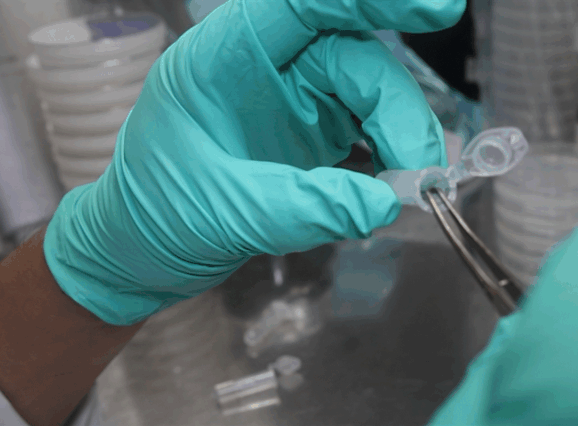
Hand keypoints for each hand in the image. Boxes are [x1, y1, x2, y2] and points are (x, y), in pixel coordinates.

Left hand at [43, 0, 465, 324]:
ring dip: (403, 134)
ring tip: (413, 187)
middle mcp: (265, 63)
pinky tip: (393, 185)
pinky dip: (393, 153)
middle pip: (353, 57)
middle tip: (420, 173)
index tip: (436, 8)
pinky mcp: (315, 126)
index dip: (369, 1)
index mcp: (223, 57)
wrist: (142, 248)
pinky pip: (371, 124)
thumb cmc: (157, 215)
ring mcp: (294, 93)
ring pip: (372, 90)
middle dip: (398, 110)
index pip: (303, 4)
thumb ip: (300, 208)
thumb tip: (382, 205)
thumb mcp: (221, 214)